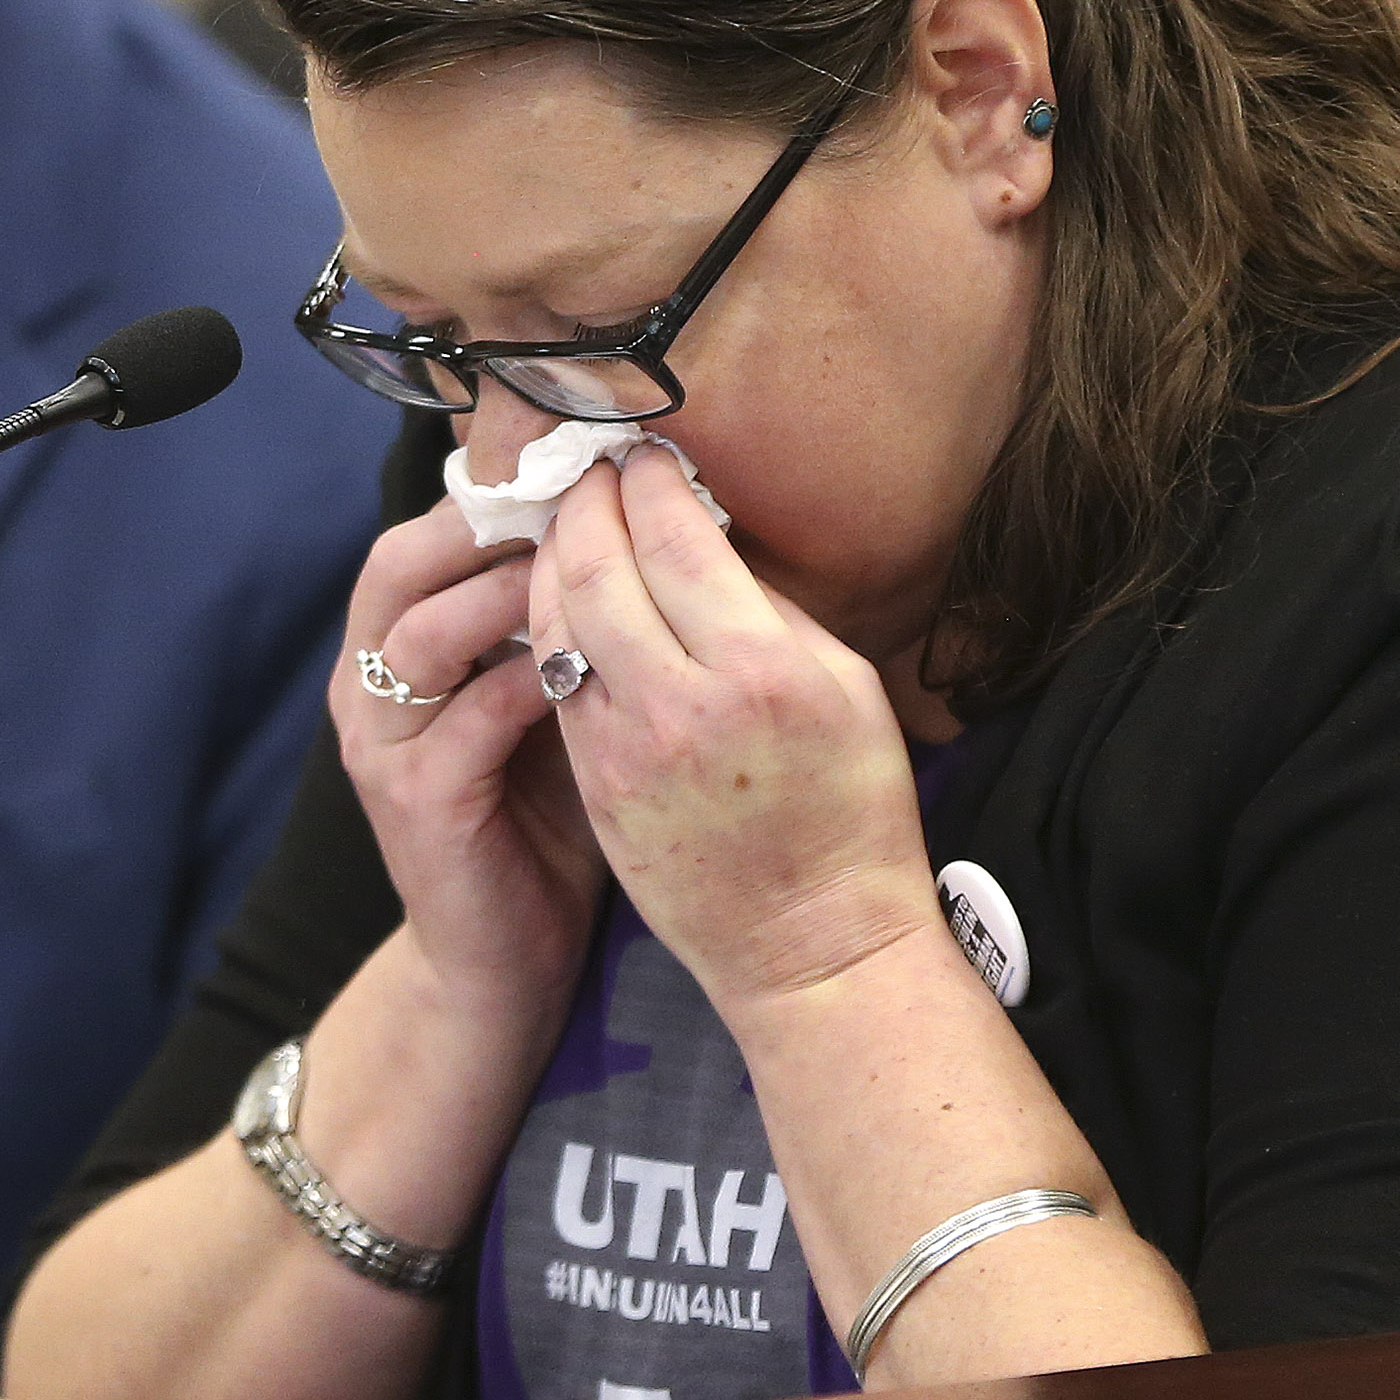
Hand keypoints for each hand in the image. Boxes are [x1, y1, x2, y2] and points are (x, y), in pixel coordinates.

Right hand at [328, 497, 599, 1026]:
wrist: (504, 962)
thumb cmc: (544, 819)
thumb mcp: (549, 699)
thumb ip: (563, 621)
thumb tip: (644, 519)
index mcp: (392, 650)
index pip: (419, 537)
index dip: (490, 494)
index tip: (578, 464)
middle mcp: (367, 688)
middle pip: (397, 564)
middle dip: (486, 525)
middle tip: (575, 501)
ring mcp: (381, 748)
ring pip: (422, 636)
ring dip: (504, 594)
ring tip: (584, 571)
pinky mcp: (414, 806)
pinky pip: (462, 723)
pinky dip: (525, 684)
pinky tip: (587, 669)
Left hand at [530, 447, 935, 1015]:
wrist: (812, 946)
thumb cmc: (853, 814)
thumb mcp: (848, 691)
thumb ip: (772, 612)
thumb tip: (705, 543)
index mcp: (763, 670)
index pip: (678, 540)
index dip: (650, 483)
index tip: (643, 453)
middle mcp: (684, 704)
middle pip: (599, 567)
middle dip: (585, 503)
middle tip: (586, 470)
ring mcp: (627, 750)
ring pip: (558, 622)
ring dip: (551, 557)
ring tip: (561, 521)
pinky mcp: (596, 787)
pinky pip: (556, 683)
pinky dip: (547, 625)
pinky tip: (553, 598)